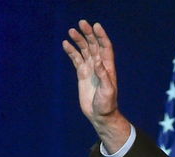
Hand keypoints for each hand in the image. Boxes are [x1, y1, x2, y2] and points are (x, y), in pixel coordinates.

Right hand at [62, 20, 129, 151]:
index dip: (101, 36)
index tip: (96, 26)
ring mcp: (90, 69)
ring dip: (79, 40)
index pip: (105, 47)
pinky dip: (71, 51)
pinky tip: (66, 44)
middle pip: (94, 45)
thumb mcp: (107, 91)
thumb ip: (103, 76)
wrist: (100, 115)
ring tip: (71, 31)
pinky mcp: (82, 74)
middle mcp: (99, 66)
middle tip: (81, 23)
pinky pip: (76, 59)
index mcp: (108, 67)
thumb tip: (98, 61)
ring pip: (84, 50)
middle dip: (88, 34)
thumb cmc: (107, 105)